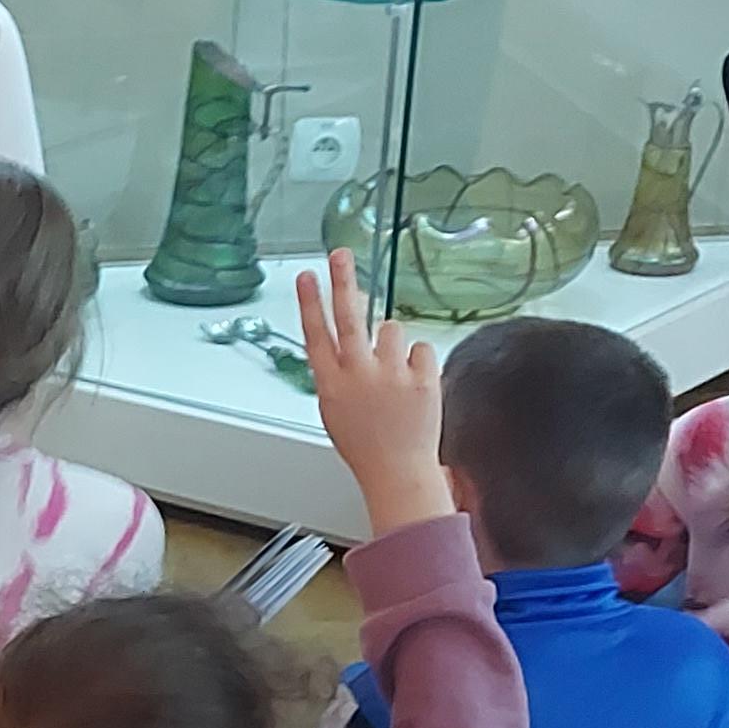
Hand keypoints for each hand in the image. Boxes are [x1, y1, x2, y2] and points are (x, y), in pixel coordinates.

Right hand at [295, 252, 449, 535]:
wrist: (398, 472)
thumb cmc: (367, 445)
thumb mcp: (336, 411)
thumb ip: (339, 373)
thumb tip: (348, 340)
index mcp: (331, 385)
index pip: (316, 334)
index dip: (310, 303)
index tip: (307, 276)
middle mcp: (358, 375)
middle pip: (348, 317)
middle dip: (342, 281)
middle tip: (340, 255)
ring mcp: (390, 375)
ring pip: (391, 329)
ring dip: (392, 346)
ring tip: (393, 376)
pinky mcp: (421, 378)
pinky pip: (420, 348)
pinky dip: (418, 363)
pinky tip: (413, 386)